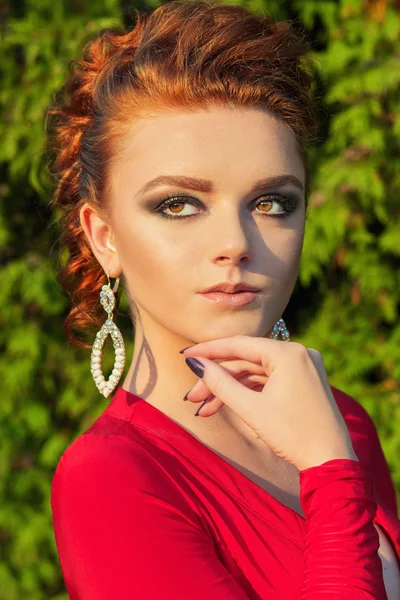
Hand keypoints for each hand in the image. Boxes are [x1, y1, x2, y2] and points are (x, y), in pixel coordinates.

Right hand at [182, 336, 357, 470]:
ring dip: (231, 390)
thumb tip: (196, 364)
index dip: (209, 351)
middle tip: (193, 397)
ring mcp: (303, 368)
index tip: (185, 356)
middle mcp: (299, 353)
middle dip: (218, 380)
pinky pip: (269, 381)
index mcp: (289, 353)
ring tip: (205, 409)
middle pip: (246, 362)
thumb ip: (221, 384)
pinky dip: (249, 393)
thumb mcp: (251, 409)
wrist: (331, 462)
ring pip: (256, 373)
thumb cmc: (293, 435)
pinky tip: (227, 406)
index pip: (240, 345)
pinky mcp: (304, 382)